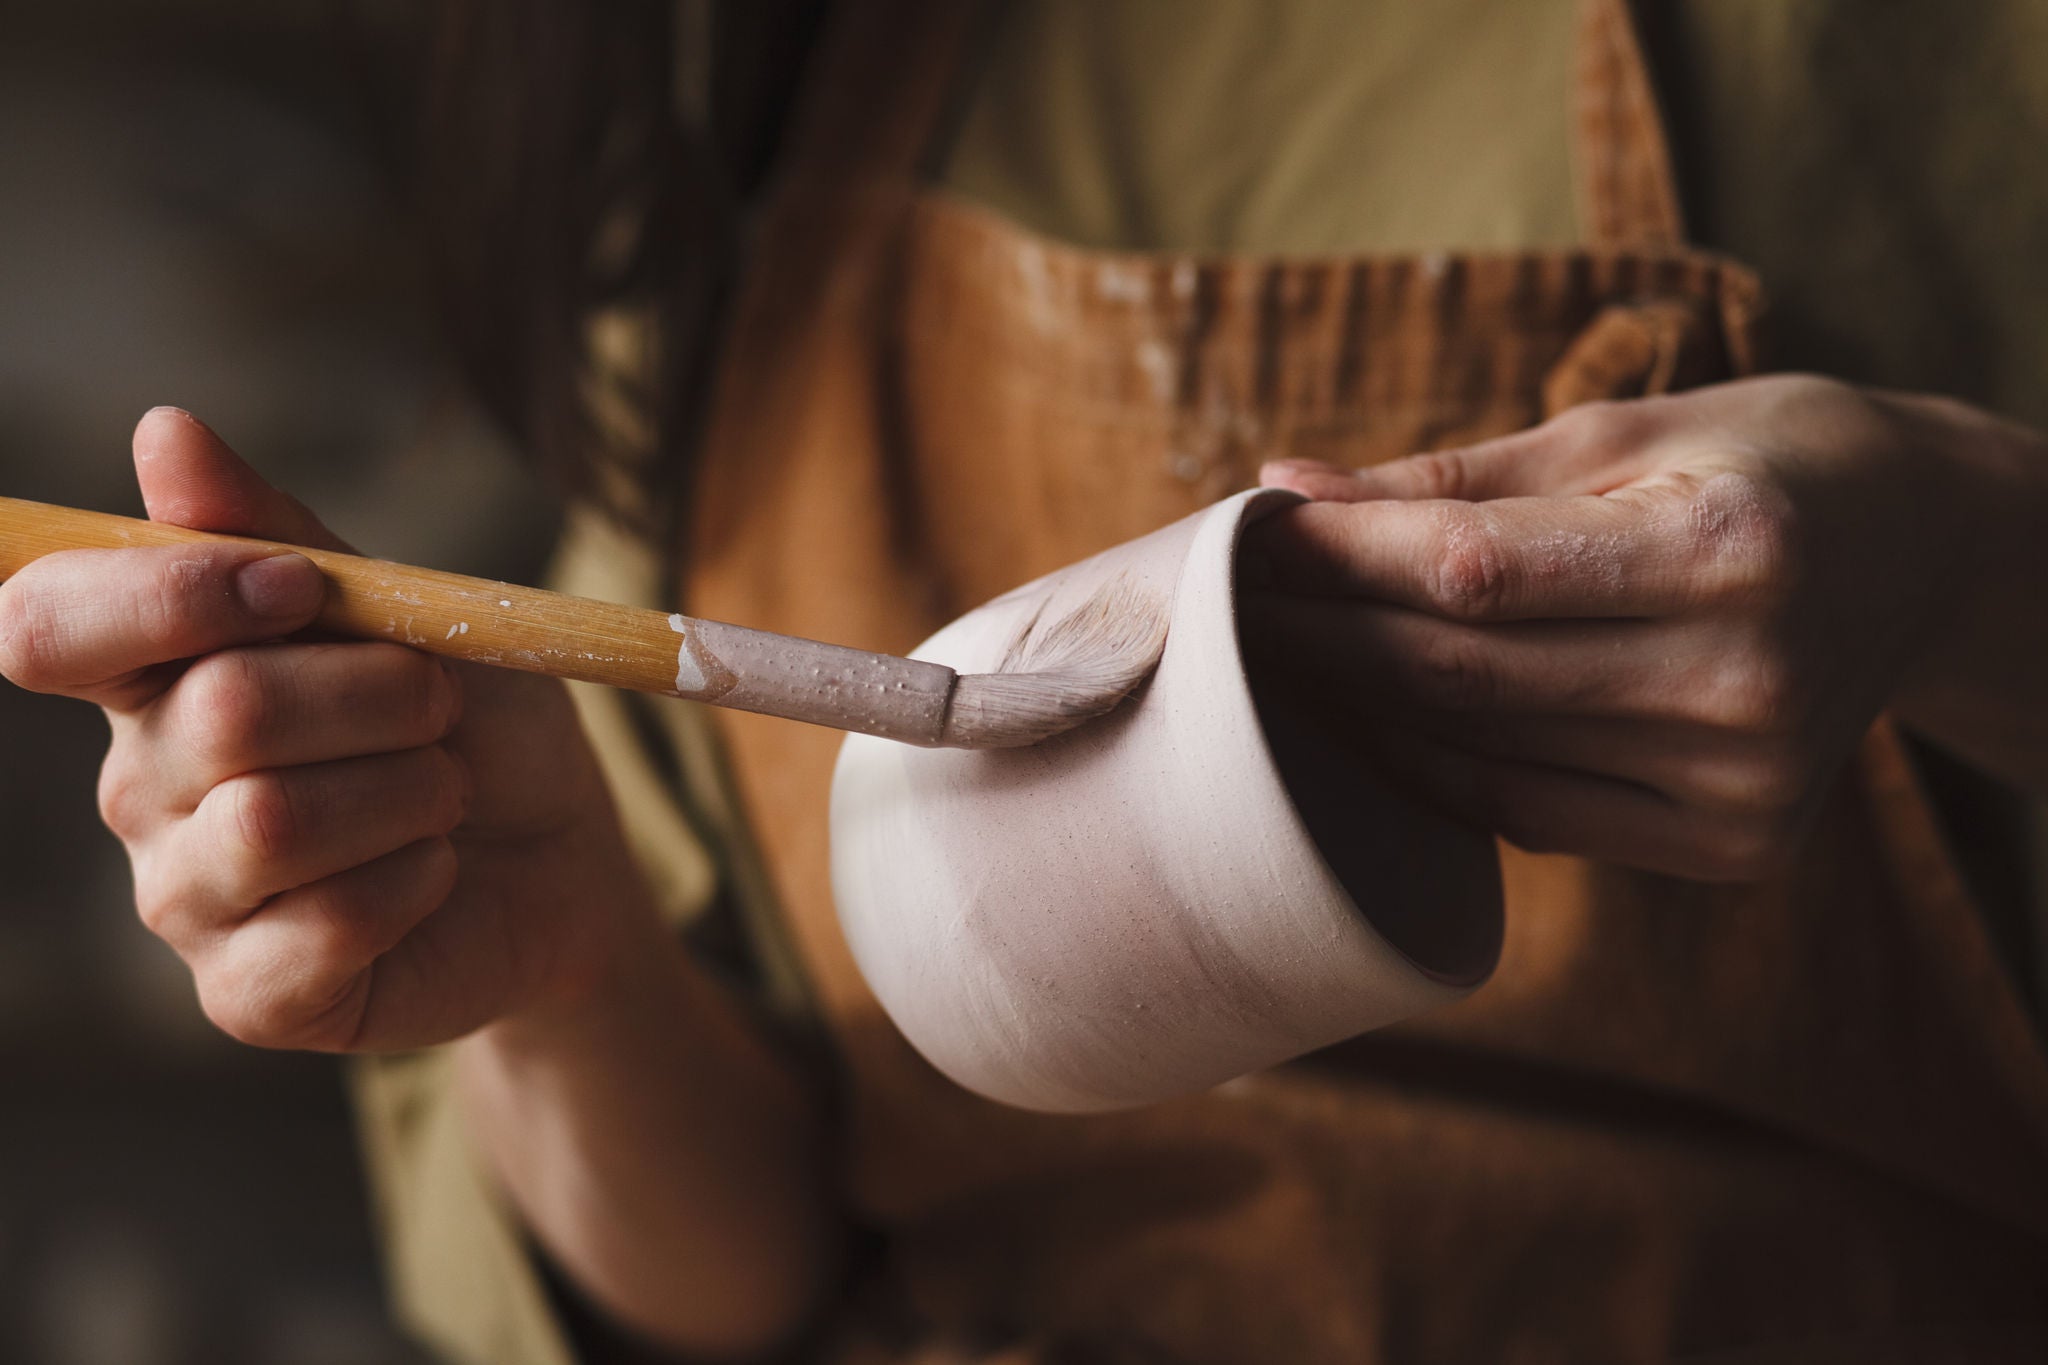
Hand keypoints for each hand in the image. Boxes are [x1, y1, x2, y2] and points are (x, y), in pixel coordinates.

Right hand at [0, 408, 649, 1049]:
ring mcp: (187, 899)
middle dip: (377, 694)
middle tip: (437, 707)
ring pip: (272, 823)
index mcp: (155, 674)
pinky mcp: (250, 995)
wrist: (560, 855)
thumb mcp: (403, 610)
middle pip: (219, 712)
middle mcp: (141, 787)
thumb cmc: (468, 722)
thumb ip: (278, 534)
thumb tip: (164, 432)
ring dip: (408, 791)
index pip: (53, 622)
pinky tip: (432, 872)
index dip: (170, 595)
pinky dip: (415, 881)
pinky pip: (323, 927)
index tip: (298, 588)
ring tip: (443, 793)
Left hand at [1244, 375, 2012, 881]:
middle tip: (1222, 609)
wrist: (1925, 558)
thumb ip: (1454, 479)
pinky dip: (1431, 770)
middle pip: (1460, 676)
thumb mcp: (1625, 434)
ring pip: (1480, 756)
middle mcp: (1744, 680)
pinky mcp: (1733, 843)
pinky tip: (1363, 726)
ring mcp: (1744, 783)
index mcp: (1728, 549)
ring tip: (1269, 664)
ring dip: (1354, 710)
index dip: (1338, 562)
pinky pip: (1530, 815)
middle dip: (1318, 638)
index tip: (1245, 539)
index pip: (1474, 572)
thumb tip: (1286, 490)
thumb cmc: (1763, 464)